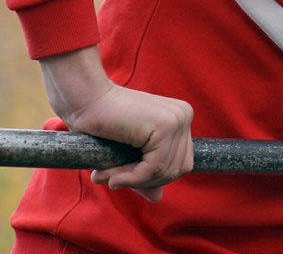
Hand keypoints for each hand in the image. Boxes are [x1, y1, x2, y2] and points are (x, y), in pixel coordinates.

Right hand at [40, 47, 193, 201]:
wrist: (84, 99)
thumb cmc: (101, 123)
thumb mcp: (128, 153)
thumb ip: (144, 173)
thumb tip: (158, 198)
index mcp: (180, 118)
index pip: (180, 162)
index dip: (153, 177)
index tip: (123, 178)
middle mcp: (184, 115)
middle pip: (178, 168)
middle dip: (145, 181)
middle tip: (113, 179)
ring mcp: (178, 118)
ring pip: (167, 171)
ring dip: (134, 181)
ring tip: (107, 176)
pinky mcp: (165, 126)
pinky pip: (155, 167)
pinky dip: (133, 178)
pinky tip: (112, 176)